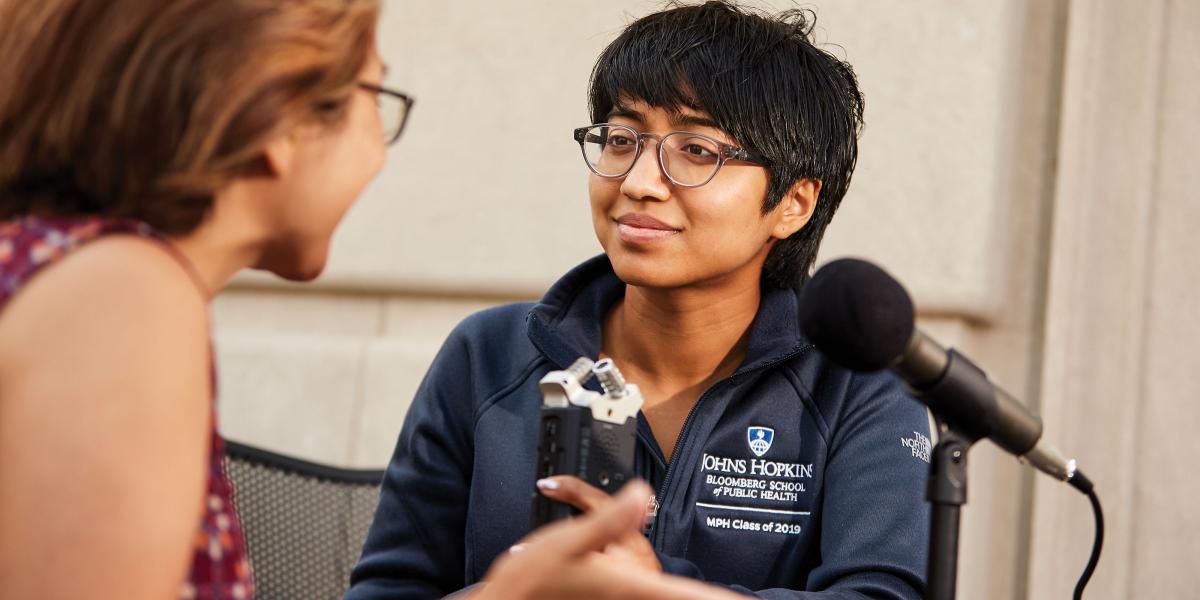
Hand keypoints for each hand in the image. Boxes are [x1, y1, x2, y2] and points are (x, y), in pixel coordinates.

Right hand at [471, 482, 740, 599]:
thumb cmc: (532, 582)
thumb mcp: (568, 540)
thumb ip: (608, 517)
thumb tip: (641, 493)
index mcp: (628, 583)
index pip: (688, 595)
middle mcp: (631, 595)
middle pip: (683, 599)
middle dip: (711, 599)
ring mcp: (622, 599)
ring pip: (666, 598)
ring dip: (690, 595)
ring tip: (724, 596)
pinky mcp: (610, 599)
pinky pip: (648, 597)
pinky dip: (669, 594)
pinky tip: (671, 590)